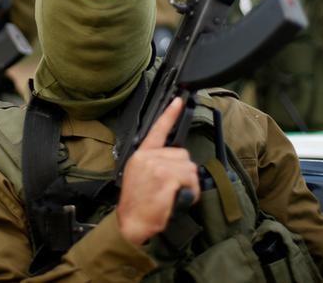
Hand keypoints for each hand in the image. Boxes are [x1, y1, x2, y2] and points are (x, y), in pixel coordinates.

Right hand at [116, 97, 198, 245]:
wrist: (132, 223)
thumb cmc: (138, 205)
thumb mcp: (140, 177)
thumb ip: (155, 164)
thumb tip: (175, 162)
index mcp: (140, 155)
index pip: (156, 130)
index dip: (169, 114)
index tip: (178, 99)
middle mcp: (148, 157)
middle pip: (182, 155)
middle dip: (184, 173)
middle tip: (172, 189)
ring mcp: (157, 166)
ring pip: (189, 168)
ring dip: (189, 185)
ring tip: (174, 196)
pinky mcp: (166, 177)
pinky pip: (190, 180)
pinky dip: (190, 192)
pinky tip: (177, 200)